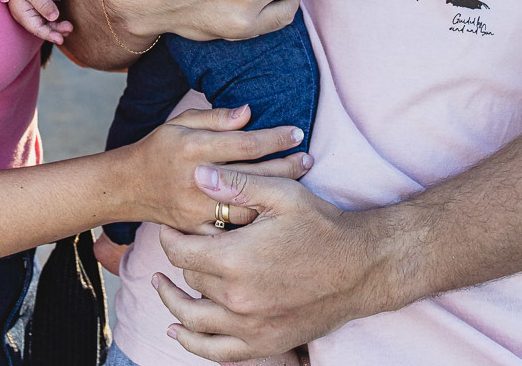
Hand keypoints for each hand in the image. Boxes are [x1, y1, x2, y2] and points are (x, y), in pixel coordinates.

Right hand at [7, 0, 72, 44]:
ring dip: (56, 25)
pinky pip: (45, 14)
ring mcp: (30, 9)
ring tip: (69, 27)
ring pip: (45, 22)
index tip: (61, 39)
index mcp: (22, 14)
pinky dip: (54, 18)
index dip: (50, 35)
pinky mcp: (36, 4)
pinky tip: (61, 19)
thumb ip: (44, 5)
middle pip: (42, 27)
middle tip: (70, 28)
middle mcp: (26, 14)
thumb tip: (54, 17)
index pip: (37, 29)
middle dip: (56, 30)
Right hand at [122, 107, 309, 237]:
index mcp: (194, 148)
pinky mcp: (195, 232)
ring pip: (247, 208)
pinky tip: (271, 219)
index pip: (245, 143)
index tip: (297, 132)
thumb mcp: (181, 122)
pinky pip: (230, 234)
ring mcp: (196, 210)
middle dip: (286, 166)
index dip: (275, 138)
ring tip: (299, 186)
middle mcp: (197, 180)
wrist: (129, 186)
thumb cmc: (159, 148)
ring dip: (276, 197)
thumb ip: (215, 118)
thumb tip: (249, 112)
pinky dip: (251, 226)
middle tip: (308, 158)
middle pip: (253, 175)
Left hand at [153, 167, 389, 360]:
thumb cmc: (322, 226)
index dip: (168, 238)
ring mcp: (250, 326)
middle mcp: (237, 299)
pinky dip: (193, 344)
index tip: (168, 227)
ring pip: (194, 320)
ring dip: (172, 304)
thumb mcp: (281, 194)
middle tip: (173, 247)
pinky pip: (217, 352)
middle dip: (176, 262)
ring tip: (160, 287)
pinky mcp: (265, 344)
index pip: (181, 252)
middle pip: (189, 280)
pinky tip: (178, 332)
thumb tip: (197, 174)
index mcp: (236, 260)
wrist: (361, 268)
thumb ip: (236, 185)